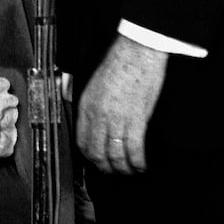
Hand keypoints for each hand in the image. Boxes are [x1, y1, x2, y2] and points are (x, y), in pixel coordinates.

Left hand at [75, 35, 167, 174]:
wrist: (137, 51)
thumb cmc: (118, 63)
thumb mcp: (92, 83)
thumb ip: (84, 99)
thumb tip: (81, 111)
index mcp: (86, 106)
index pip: (82, 141)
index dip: (90, 157)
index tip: (98, 162)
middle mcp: (98, 116)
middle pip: (97, 153)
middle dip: (106, 167)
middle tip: (114, 172)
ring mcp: (117, 119)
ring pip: (115, 155)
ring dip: (123, 168)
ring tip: (131, 172)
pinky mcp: (136, 119)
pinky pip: (134, 149)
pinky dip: (138, 162)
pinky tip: (142, 166)